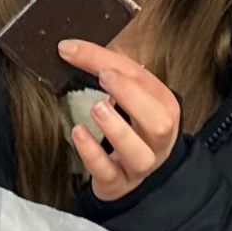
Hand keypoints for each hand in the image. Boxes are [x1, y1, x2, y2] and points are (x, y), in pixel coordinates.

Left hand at [58, 39, 180, 203]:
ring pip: (139, 153)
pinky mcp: (119, 183)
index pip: (143, 81)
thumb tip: (68, 47)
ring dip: (117, 129)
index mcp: (163, 107)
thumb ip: (104, 68)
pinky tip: (78, 133)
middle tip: (104, 77)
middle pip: (158, 121)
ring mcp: (141, 164)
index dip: (112, 62)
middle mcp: (158, 138)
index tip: (77, 51)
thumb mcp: (126, 93)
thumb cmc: (130, 123)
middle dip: (132, 97)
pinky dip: (93, 154)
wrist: (133, 168)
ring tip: (96, 108)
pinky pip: (110, 173)